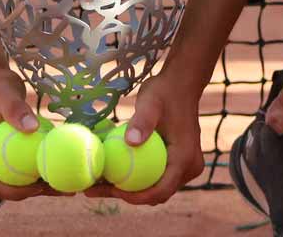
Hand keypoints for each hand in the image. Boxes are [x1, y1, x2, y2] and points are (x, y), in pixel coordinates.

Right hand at [0, 64, 70, 200]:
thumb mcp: (6, 95)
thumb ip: (16, 110)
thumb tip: (32, 128)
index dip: (15, 192)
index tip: (40, 185)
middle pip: (3, 188)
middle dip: (32, 193)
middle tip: (61, 189)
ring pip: (12, 183)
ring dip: (37, 187)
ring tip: (66, 185)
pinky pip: (17, 171)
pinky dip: (36, 174)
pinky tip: (58, 171)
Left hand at [85, 75, 202, 206]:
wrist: (181, 84)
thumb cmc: (165, 92)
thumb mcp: (151, 103)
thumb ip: (142, 121)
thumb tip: (130, 141)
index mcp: (185, 159)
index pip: (161, 191)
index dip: (135, 198)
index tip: (110, 190)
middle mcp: (189, 168)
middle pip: (155, 194)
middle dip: (125, 195)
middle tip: (93, 188)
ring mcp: (184, 168)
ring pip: (154, 188)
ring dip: (128, 189)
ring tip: (96, 182)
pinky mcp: (177, 164)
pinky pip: (155, 178)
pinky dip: (135, 177)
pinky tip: (111, 171)